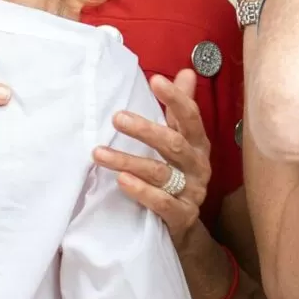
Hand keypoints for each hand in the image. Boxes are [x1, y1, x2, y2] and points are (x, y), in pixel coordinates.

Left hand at [95, 69, 211, 247]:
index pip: (190, 117)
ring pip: (160, 174)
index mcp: (199, 144)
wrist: (183, 226)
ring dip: (128, 161)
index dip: (176, 98)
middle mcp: (199, 166)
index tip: (155, 80)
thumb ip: (179, 111)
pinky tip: (122, 181)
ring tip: (99, 153)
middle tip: (116, 118)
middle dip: (145, 130)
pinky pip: (162, 203)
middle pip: (174, 144)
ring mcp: (192, 193)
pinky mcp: (182, 216)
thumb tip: (185, 72)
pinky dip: (142, 192)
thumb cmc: (177, 176)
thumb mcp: (180, 141)